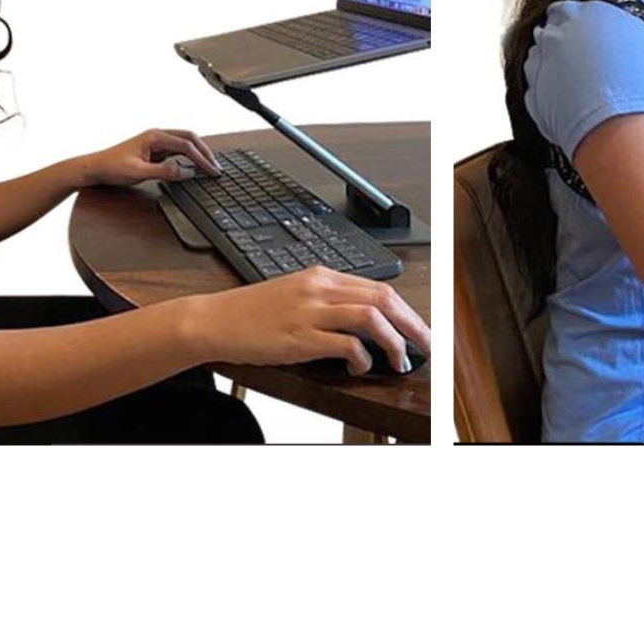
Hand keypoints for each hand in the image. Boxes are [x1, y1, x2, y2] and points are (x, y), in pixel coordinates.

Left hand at [80, 128, 220, 186]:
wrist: (94, 168)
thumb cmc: (112, 167)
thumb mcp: (139, 172)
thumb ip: (164, 172)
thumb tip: (186, 172)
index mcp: (154, 136)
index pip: (186, 145)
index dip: (202, 159)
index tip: (212, 171)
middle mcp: (157, 136)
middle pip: (189, 138)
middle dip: (205, 152)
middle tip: (216, 168)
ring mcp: (156, 142)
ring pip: (184, 143)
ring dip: (198, 154)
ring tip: (209, 167)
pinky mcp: (154, 150)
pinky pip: (177, 151)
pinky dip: (189, 158)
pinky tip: (193, 167)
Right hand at [185, 267, 431, 375]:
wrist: (215, 319)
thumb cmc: (253, 312)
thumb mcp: (296, 294)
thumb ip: (328, 300)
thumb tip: (365, 318)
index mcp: (322, 276)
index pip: (380, 287)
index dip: (407, 310)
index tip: (420, 329)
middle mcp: (320, 288)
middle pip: (385, 299)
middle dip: (414, 325)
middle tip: (429, 346)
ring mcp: (311, 311)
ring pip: (371, 317)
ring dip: (394, 342)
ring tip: (399, 361)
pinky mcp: (300, 337)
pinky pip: (346, 344)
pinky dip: (361, 357)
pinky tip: (358, 368)